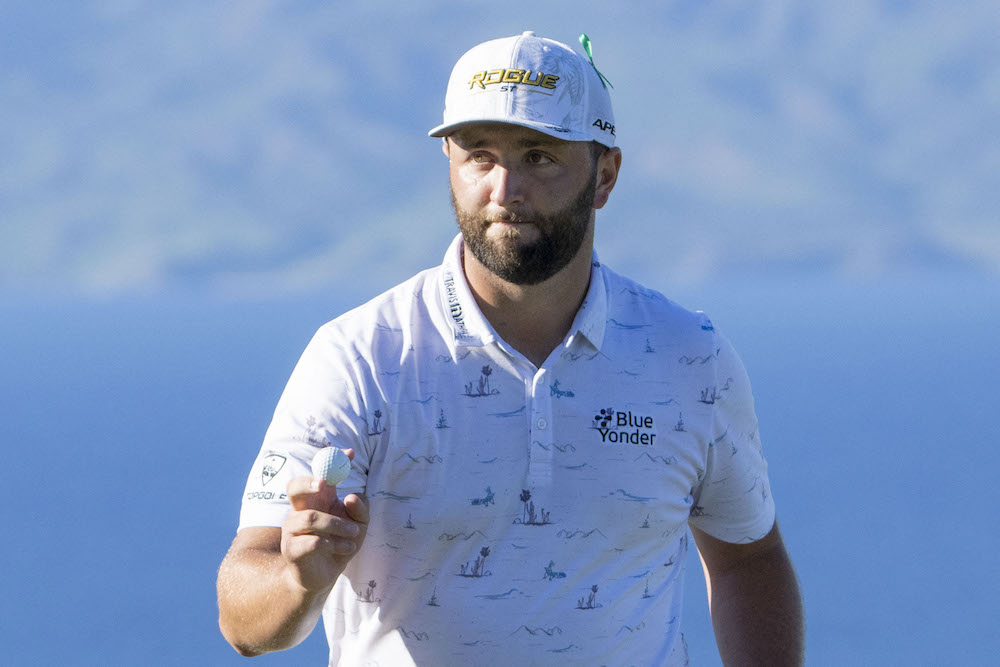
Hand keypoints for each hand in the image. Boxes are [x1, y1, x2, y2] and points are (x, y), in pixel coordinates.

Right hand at [280, 449, 368, 593]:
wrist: (323, 577)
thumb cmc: (340, 544)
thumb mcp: (359, 525)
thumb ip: (361, 509)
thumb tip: (351, 497)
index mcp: (317, 500)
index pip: (320, 474)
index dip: (333, 462)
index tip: (350, 454)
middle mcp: (300, 510)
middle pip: (295, 486)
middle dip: (309, 481)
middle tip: (326, 485)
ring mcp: (292, 529)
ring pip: (311, 517)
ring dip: (338, 525)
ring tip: (354, 534)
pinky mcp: (292, 550)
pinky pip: (313, 542)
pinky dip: (335, 544)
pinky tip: (345, 549)